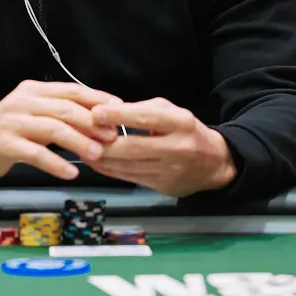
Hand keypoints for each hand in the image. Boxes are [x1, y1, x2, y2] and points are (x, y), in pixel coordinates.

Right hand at [0, 81, 122, 181]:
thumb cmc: (9, 132)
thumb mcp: (34, 115)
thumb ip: (60, 114)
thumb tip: (101, 121)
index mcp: (34, 91)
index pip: (71, 90)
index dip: (97, 99)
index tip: (118, 110)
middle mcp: (23, 101)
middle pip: (65, 109)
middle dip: (92, 123)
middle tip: (112, 137)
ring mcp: (12, 122)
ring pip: (53, 129)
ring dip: (78, 142)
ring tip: (96, 155)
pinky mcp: (4, 143)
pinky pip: (35, 153)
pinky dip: (55, 163)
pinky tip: (70, 172)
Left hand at [84, 98, 236, 196]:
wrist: (214, 163)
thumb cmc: (187, 131)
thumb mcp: (171, 111)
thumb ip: (142, 109)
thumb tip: (110, 112)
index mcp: (181, 123)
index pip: (146, 118)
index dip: (118, 116)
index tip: (96, 113)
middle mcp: (177, 147)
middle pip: (133, 147)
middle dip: (103, 143)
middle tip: (80, 135)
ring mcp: (170, 170)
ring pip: (128, 166)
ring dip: (101, 158)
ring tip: (81, 148)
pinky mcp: (162, 186)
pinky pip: (129, 178)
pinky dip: (109, 170)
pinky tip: (95, 162)